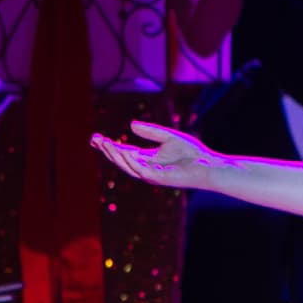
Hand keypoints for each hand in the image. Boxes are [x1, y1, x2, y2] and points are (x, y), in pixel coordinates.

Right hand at [95, 119, 220, 189]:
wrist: (207, 165)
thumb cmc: (191, 153)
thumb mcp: (168, 137)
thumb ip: (150, 132)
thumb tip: (131, 124)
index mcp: (148, 159)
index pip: (124, 152)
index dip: (110, 146)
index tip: (96, 137)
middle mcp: (146, 168)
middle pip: (121, 160)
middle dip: (107, 150)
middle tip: (95, 139)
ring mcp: (151, 174)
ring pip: (127, 166)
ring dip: (114, 155)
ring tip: (104, 144)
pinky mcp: (158, 178)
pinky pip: (139, 170)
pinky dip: (129, 161)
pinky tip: (122, 151)